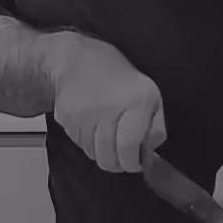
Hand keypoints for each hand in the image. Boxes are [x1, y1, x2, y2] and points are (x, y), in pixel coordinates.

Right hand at [49, 33, 166, 173]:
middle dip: (117, 162)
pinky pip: (80, 144)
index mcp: (138, 101)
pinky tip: (91, 125)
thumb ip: (155, 128)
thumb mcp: (149, 96)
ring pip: (94, 155)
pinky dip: (86, 141)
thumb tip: (149, 156)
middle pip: (110, 158)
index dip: (133, 161)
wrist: (75, 60)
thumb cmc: (115, 77)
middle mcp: (111, 107)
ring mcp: (86, 113)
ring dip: (101, 151)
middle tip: (121, 153)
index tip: (136, 161)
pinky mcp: (67, 117)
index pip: (130, 147)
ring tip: (105, 133)